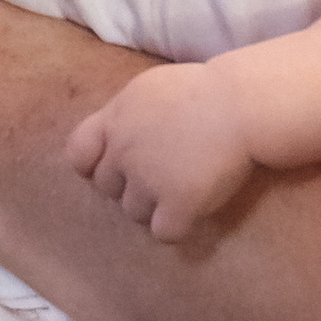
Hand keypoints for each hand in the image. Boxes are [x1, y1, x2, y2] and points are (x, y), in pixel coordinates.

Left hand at [67, 62, 253, 242]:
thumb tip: (122, 130)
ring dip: (153, 208)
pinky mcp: (177, 203)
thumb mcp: (152, 87)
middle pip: (109, 187)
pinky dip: (177, 227)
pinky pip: (164, 232)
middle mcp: (123, 151)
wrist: (242, 102)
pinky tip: (194, 211)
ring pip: (133, 213)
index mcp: (116, 119)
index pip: (78, 153)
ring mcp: (147, 180)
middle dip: (131, 186)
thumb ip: (129, 112)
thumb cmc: (206, 88)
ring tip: (182, 191)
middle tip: (164, 176)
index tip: (118, 166)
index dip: (94, 164)